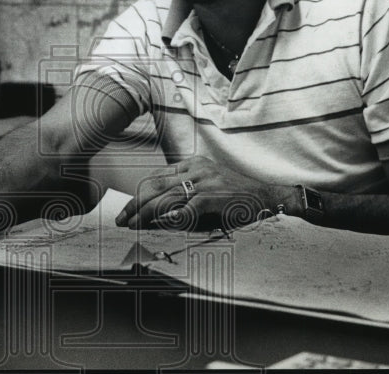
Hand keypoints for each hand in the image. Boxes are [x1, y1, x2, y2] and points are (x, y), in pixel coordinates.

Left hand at [114, 158, 273, 229]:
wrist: (266, 195)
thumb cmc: (237, 195)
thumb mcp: (208, 185)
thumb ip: (186, 191)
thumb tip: (159, 210)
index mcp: (193, 164)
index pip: (157, 177)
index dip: (139, 194)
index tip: (128, 208)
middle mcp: (196, 169)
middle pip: (155, 186)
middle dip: (135, 204)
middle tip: (122, 218)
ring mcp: (205, 182)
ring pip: (165, 197)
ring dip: (145, 213)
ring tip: (133, 224)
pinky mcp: (214, 196)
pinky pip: (186, 209)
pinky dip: (171, 218)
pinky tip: (160, 225)